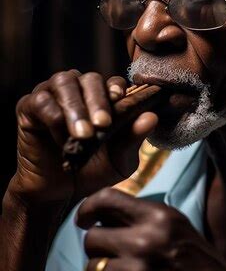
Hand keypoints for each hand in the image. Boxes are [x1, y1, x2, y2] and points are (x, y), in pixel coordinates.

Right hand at [10, 70, 158, 207]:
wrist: (59, 191)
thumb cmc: (93, 170)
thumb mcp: (120, 160)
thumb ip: (133, 138)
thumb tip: (152, 117)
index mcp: (103, 98)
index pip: (113, 82)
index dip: (117, 88)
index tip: (121, 99)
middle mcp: (79, 90)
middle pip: (90, 79)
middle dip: (98, 100)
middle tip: (103, 124)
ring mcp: (53, 95)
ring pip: (64, 84)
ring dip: (76, 108)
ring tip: (83, 135)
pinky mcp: (30, 106)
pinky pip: (41, 102)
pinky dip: (53, 118)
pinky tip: (62, 139)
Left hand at [77, 187, 225, 270]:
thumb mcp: (183, 232)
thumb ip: (148, 223)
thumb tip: (111, 220)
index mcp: (160, 217)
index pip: (107, 200)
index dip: (88, 209)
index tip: (84, 220)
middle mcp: (143, 239)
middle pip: (92, 238)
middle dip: (99, 250)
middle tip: (114, 260)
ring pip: (93, 269)